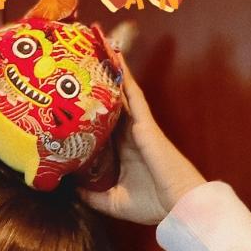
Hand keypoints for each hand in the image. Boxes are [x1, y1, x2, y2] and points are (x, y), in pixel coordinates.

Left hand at [78, 52, 205, 223]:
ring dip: (109, 70)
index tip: (71, 97)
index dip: (89, 109)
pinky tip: (113, 56)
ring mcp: (138, 126)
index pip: (102, 125)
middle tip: (78, 60)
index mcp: (123, 150)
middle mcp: (129, 133)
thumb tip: (72, 188)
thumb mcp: (114, 202)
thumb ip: (93, 195)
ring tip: (93, 45)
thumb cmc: (154, 204)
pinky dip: (124, 75)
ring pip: (120, 92)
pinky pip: (132, 94)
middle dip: (97, 83)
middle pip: (109, 102)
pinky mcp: (145, 123)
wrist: (179, 205)